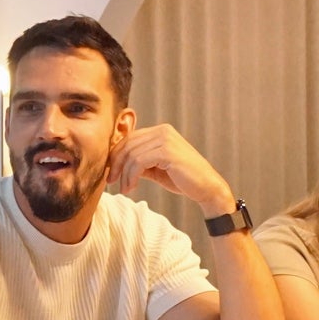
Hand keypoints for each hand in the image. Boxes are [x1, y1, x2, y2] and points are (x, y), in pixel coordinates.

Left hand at [108, 123, 232, 214]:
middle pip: (127, 144)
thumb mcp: (155, 168)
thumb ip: (139, 162)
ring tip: (125, 189)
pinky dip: (131, 176)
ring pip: (131, 154)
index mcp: (160, 131)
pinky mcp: (167, 151)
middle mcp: (162, 131)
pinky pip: (139, 162)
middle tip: (111, 182)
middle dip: (116, 164)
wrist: (207, 189)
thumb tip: (117, 164)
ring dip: (124, 174)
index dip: (116, 155)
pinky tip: (132, 187)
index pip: (129, 139)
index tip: (111, 173)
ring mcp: (165, 139)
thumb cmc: (182, 179)